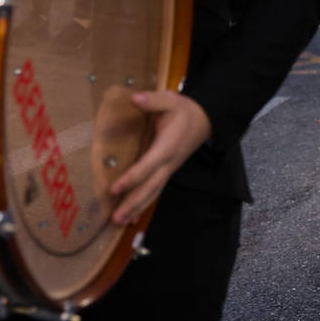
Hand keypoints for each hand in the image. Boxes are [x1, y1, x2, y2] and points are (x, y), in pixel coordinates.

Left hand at [107, 90, 211, 224]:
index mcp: (167, 146)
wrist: (205, 120)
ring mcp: (169, 170)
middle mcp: (168, 163)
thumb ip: (153, 100)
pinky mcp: (167, 172)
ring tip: (119, 222)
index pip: (148, 165)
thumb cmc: (185, 110)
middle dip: (132, 203)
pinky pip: (155, 191)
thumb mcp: (171, 100)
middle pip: (150, 187)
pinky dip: (143, 205)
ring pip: (153, 193)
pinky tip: (132, 217)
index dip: (131, 178)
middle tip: (115, 217)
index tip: (114, 188)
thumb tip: (135, 98)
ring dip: (136, 208)